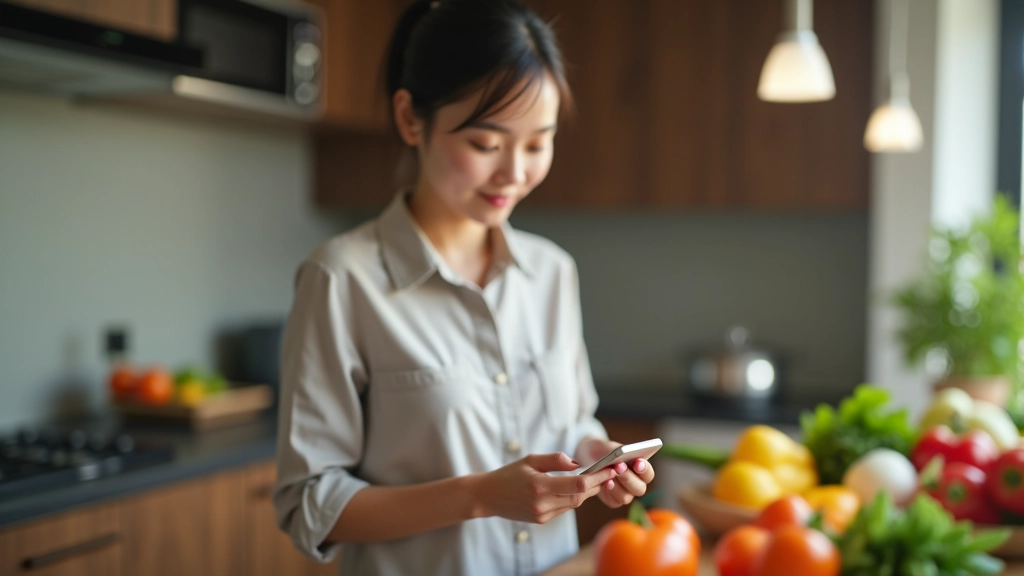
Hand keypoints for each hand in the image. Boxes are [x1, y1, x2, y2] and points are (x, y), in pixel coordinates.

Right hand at [472, 452, 618, 523]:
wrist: (488, 496)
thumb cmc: (509, 474)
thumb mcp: (530, 460)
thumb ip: (555, 459)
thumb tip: (577, 463)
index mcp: (539, 486)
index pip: (577, 484)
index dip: (597, 478)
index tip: (609, 470)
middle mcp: (542, 503)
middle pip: (579, 496)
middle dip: (596, 486)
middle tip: (607, 474)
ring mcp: (542, 514)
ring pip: (573, 504)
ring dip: (585, 492)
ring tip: (594, 480)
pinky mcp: (541, 520)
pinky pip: (563, 508)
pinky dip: (572, 498)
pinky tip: (575, 489)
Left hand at [576, 437, 655, 508]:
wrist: (589, 458)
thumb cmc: (604, 451)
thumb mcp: (611, 447)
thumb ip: (619, 450)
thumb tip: (623, 453)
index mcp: (641, 470)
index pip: (648, 474)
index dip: (645, 469)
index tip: (638, 462)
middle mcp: (636, 485)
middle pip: (639, 489)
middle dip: (629, 477)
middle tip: (619, 467)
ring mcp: (626, 494)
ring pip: (626, 497)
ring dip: (618, 486)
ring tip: (609, 476)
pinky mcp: (614, 501)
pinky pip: (614, 501)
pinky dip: (609, 492)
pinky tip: (604, 484)